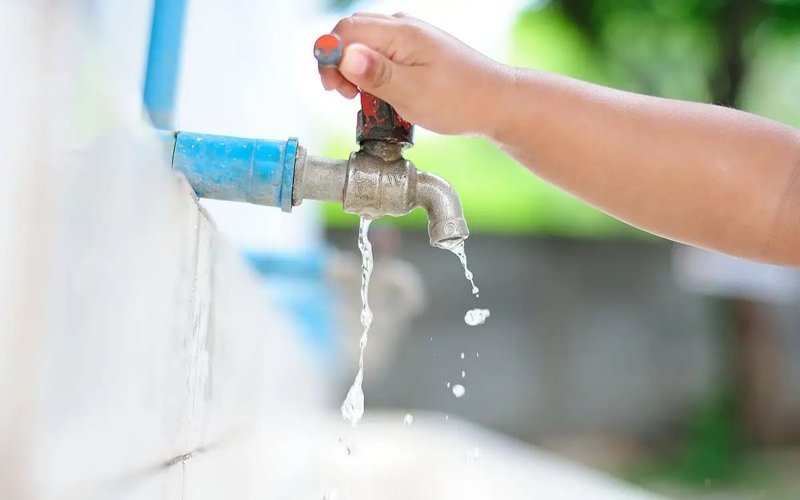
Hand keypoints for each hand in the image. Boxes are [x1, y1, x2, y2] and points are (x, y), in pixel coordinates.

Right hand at [318, 13, 510, 135]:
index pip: (345, 31)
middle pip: (351, 33)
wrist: (496, 102)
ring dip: (355, 69)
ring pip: (365, 43)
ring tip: (365, 97)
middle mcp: (404, 26)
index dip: (331, 59)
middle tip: (347, 95)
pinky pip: (381, 52)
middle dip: (339, 63)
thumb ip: (376, 74)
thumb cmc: (460, 100)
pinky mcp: (416, 49)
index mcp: (401, 33)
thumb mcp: (413, 93)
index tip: (336, 89)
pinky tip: (381, 92)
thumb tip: (344, 56)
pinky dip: (372, 71)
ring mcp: (411, 36)